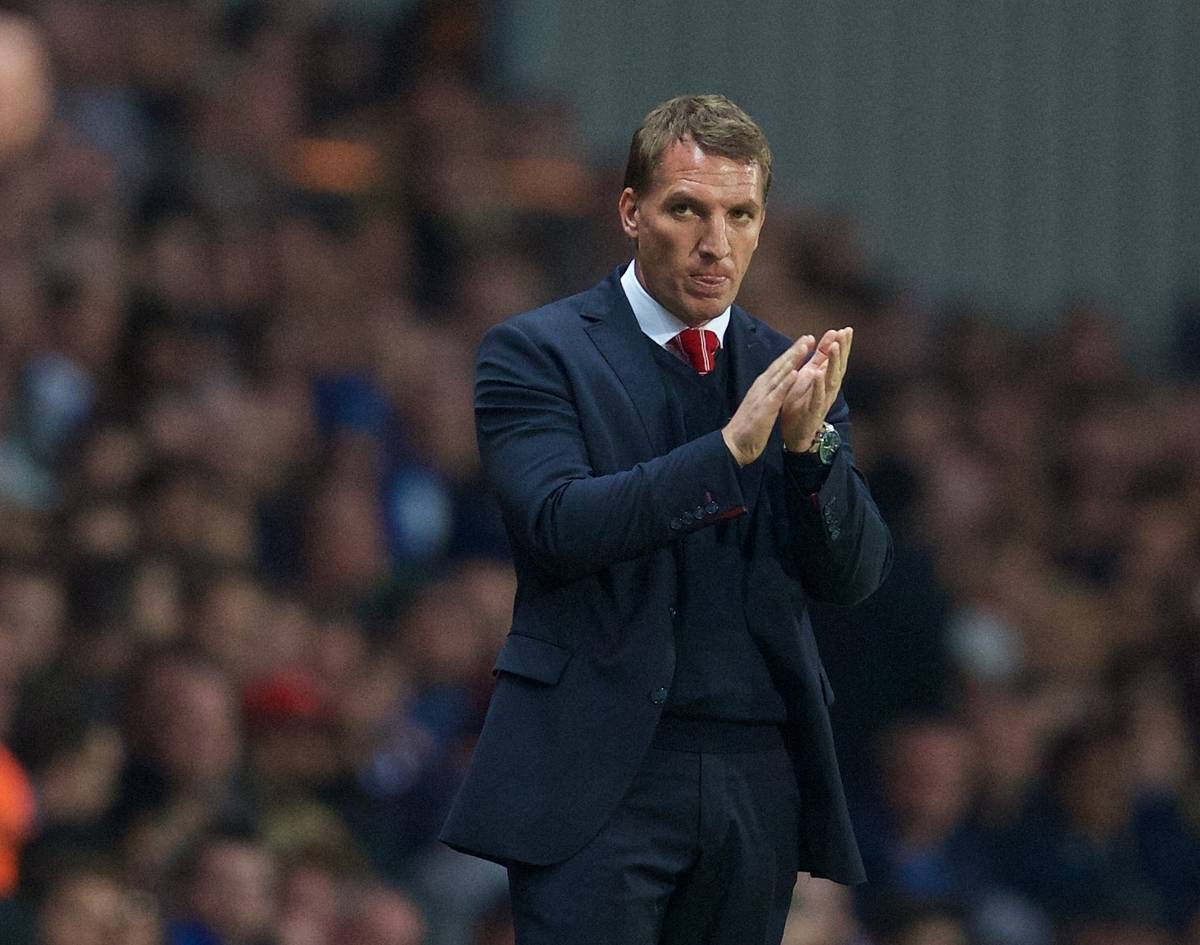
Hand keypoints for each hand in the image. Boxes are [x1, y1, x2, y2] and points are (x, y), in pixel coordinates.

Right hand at [722, 335, 814, 465]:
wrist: (734, 444)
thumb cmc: (747, 427)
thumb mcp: (759, 405)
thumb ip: (767, 394)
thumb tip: (775, 386)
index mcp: (761, 387)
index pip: (778, 367)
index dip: (791, 354)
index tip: (804, 343)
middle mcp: (761, 387)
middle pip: (780, 365)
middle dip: (794, 351)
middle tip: (809, 337)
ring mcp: (762, 396)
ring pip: (779, 374)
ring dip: (793, 359)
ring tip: (805, 346)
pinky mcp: (764, 408)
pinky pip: (777, 393)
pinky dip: (786, 382)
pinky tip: (796, 372)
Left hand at [781, 327, 851, 451]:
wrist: (796, 433)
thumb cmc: (803, 403)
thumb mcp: (811, 377)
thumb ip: (820, 360)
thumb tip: (830, 339)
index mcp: (826, 380)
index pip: (837, 359)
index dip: (842, 344)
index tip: (846, 329)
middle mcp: (829, 389)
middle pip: (838, 366)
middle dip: (842, 349)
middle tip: (844, 333)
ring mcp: (823, 400)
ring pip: (831, 379)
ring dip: (833, 362)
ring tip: (833, 347)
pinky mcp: (814, 411)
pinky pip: (818, 397)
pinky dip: (818, 385)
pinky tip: (817, 373)